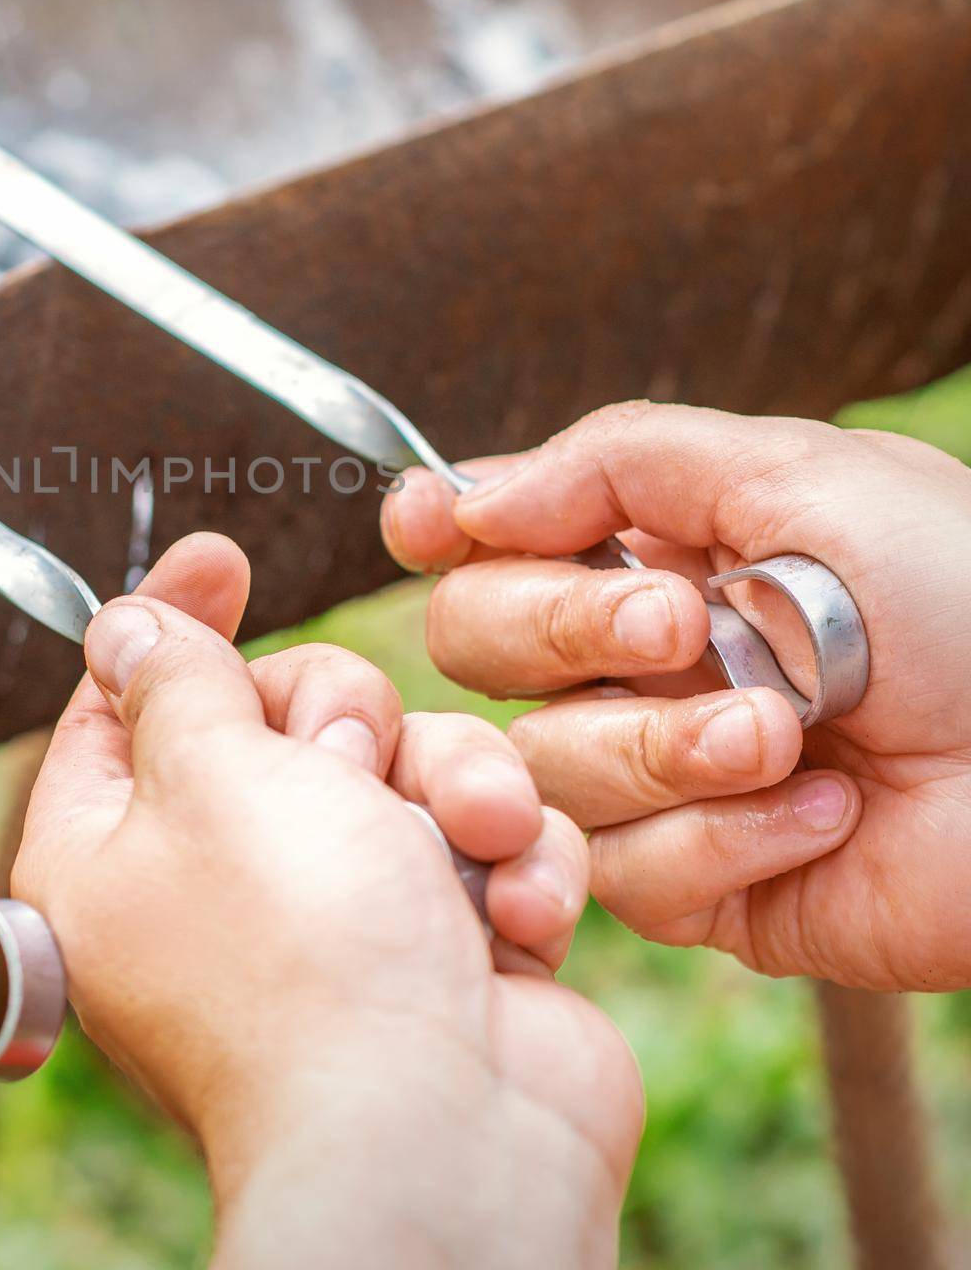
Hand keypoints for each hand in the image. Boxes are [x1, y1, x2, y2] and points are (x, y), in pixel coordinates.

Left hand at [15, 533, 640, 1269]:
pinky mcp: (445, 947)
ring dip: (451, 789)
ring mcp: (340, 919)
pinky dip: (509, 865)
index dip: (172, 621)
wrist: (445, 1141)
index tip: (219, 558)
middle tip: (353, 770)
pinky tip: (514, 921)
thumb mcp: (215, 773)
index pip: (121, 701)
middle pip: (283, 715)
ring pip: (402, 766)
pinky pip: (482, 839)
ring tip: (468, 848)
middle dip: (345, 720)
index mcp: (117, 851)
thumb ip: (177, 681)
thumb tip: (122, 627)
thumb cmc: (305, 956)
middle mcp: (221, 884)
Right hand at [381, 400, 970, 989]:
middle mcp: (628, 662)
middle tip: (683, 627)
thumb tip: (460, 499)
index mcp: (648, 552)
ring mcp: (653, 776)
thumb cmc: (963, 594)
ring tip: (790, 737)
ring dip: (664, 750)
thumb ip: (615, 460)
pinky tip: (823, 815)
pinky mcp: (695, 884)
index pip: (486, 541)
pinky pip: (621, 874)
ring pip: (539, 768)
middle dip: (563, 631)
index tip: (426, 525)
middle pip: (473, 646)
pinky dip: (722, 841)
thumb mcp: (796, 474)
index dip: (437, 530)